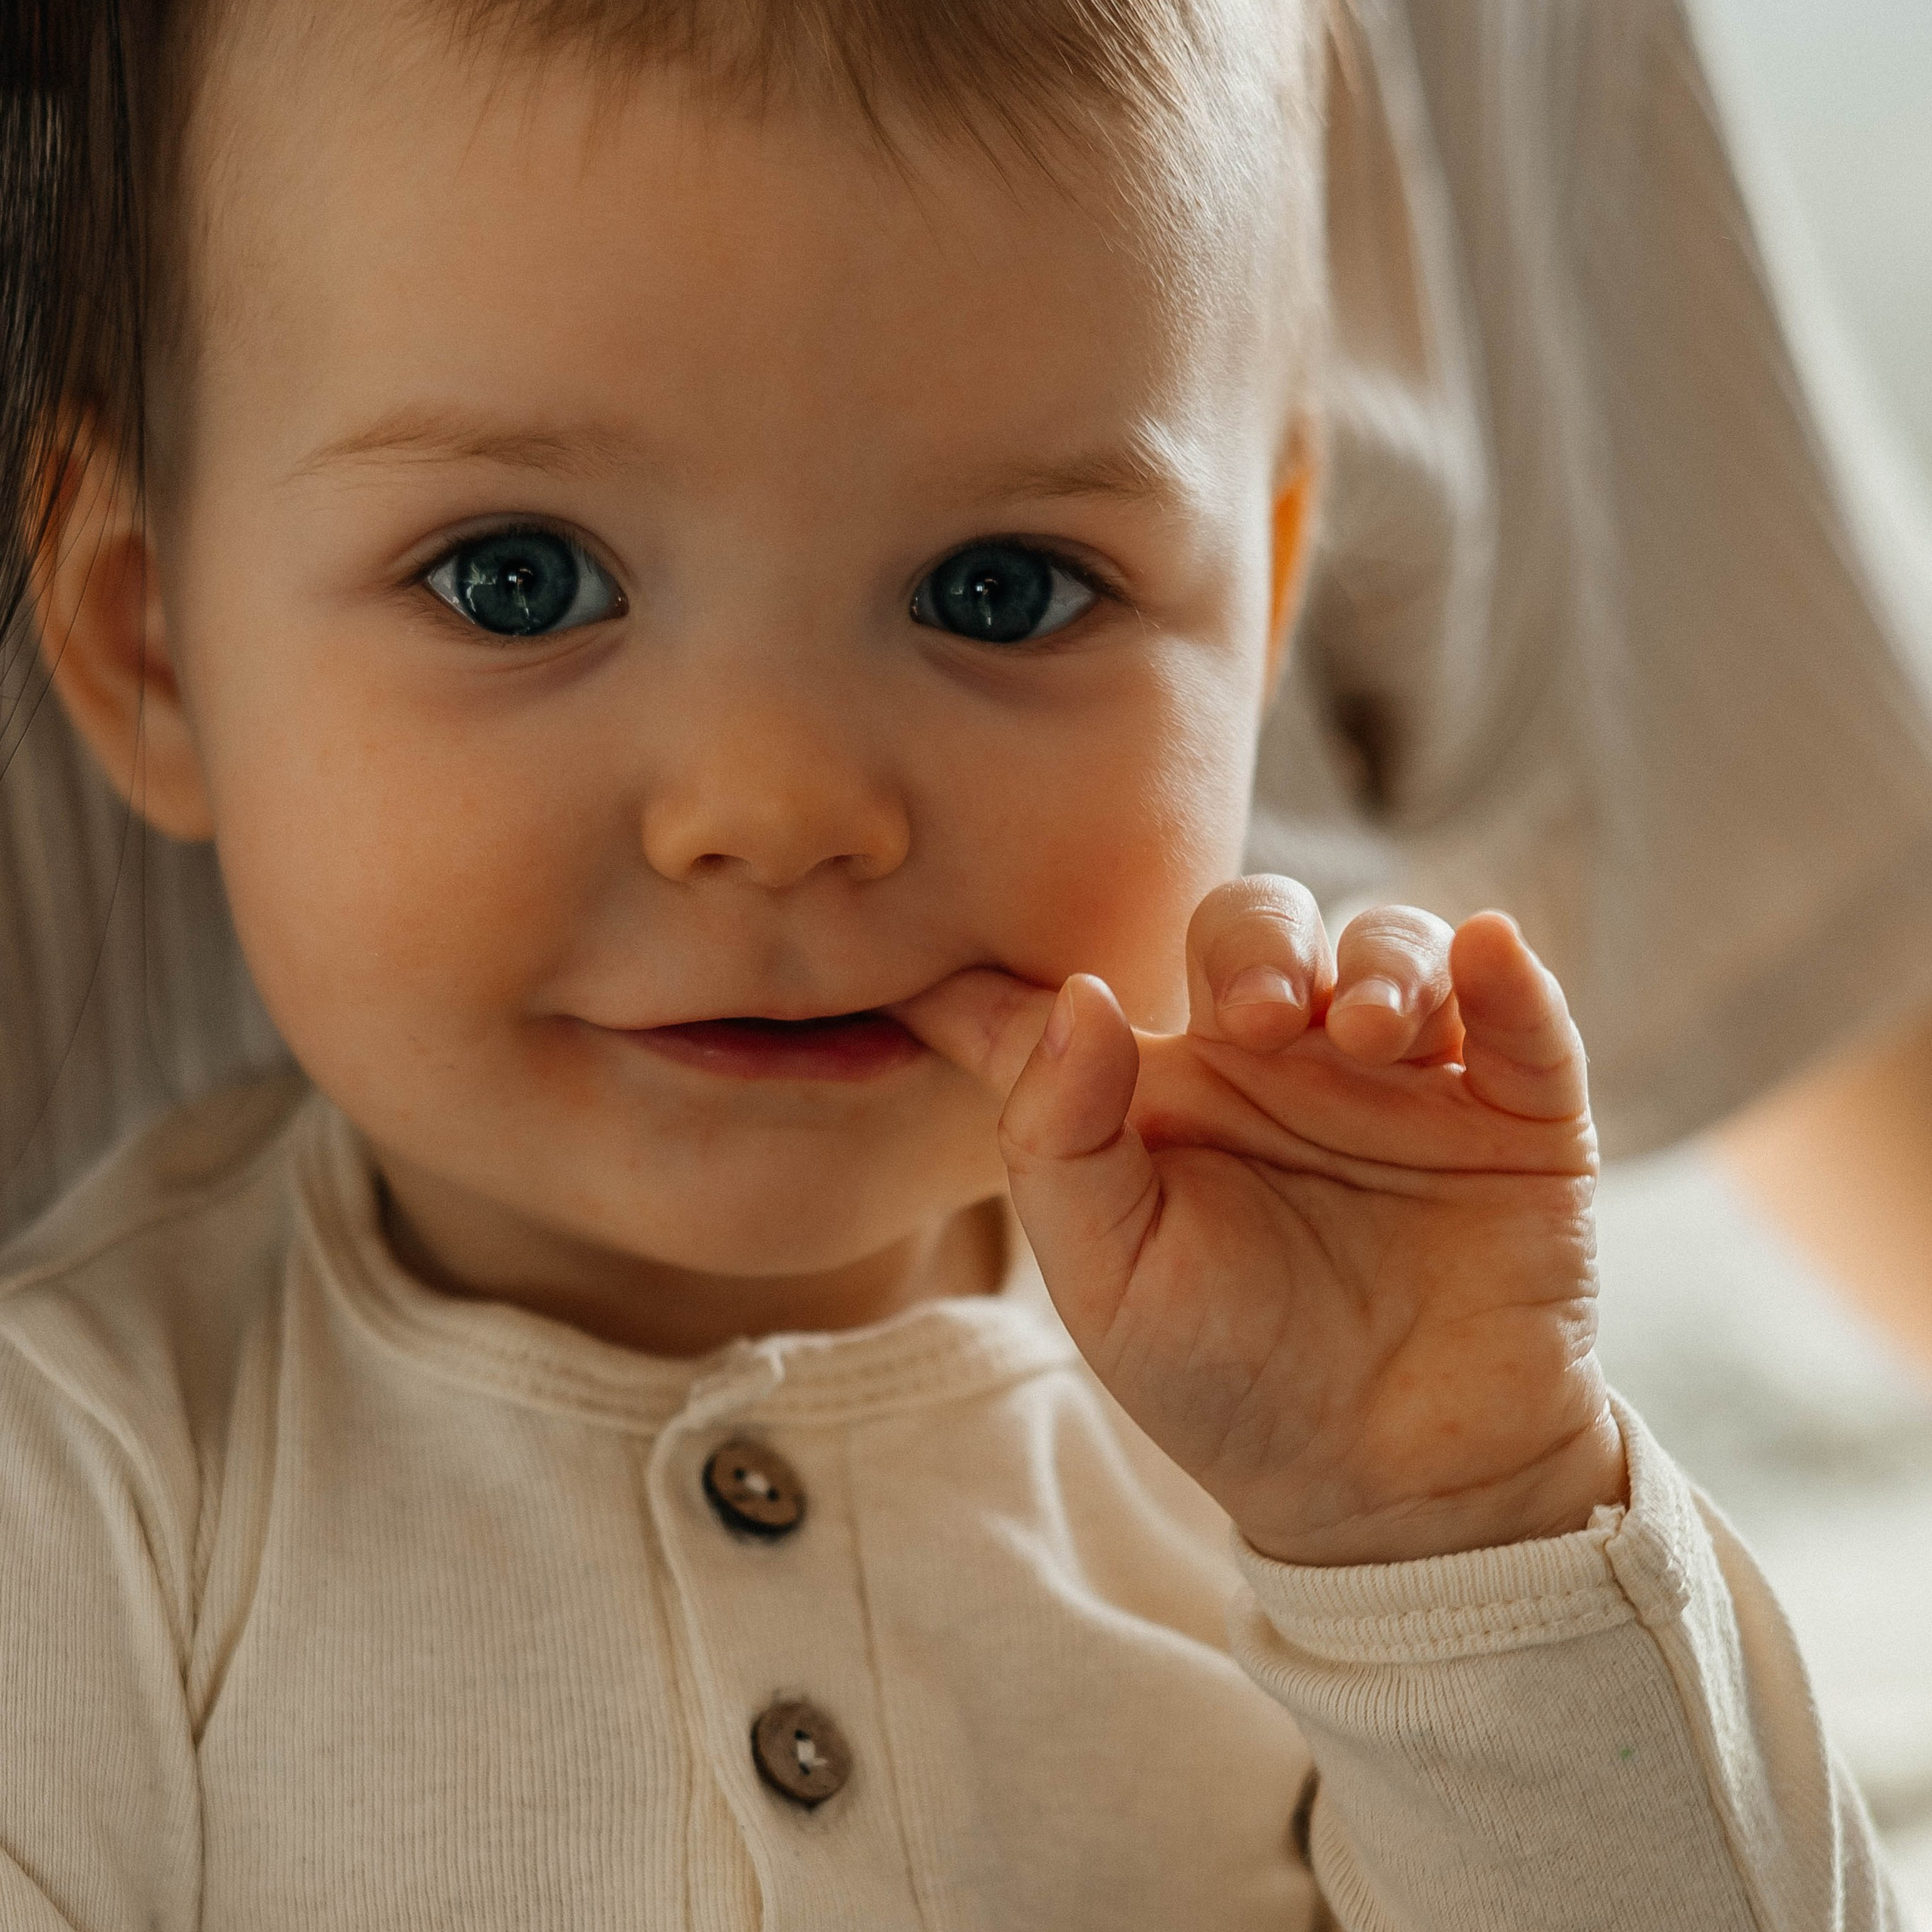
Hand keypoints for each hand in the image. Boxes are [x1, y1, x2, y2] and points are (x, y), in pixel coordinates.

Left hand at [891, 879, 1623, 1566]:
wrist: (1393, 1492)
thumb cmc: (1228, 1382)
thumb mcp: (1110, 1280)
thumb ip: (1061, 1140)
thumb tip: (1078, 993)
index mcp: (1165, 1092)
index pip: (1078, 1001)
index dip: (1005, 961)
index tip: (916, 922)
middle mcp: (1279, 1062)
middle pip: (1257, 927)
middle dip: (1260, 944)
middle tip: (1263, 1020)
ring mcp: (1401, 1083)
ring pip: (1392, 948)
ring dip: (1385, 962)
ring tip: (1368, 1036)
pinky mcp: (1514, 1119)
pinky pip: (1523, 1021)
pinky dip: (1512, 977)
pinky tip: (1489, 956)